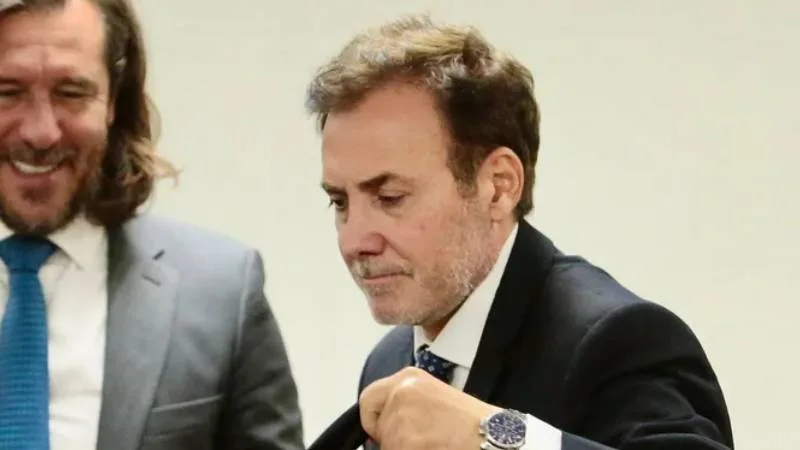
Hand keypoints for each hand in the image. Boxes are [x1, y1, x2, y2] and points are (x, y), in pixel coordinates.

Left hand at [359, 366, 500, 449]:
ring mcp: (401, 418)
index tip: (386, 431)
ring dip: (402, 449)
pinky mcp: (404, 442)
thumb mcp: (434, 399)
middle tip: (417, 441)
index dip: (376, 420)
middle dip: (390, 439)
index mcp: (408, 378)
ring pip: (386, 445)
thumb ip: (406, 405)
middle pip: (377, 427)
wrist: (493, 437)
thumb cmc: (471, 423)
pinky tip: (432, 449)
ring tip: (432, 445)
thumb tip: (382, 426)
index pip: (368, 399)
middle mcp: (401, 392)